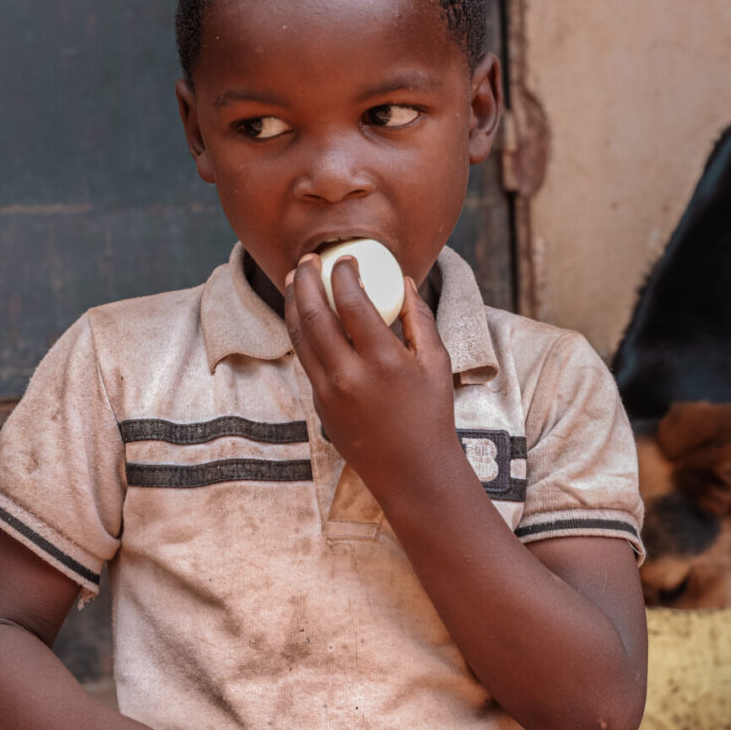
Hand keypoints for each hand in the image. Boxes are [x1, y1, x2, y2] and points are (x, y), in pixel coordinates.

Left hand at [284, 254, 462, 503]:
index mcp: (384, 361)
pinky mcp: (319, 403)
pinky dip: (301, 331)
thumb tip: (405, 281)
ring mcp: (329, 391)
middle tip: (309, 259)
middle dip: (308, 280)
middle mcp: (350, 375)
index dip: (345, 274)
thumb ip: (420, 319)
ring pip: (300, 336)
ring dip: (295, 302)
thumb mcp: (435, 364)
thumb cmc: (430, 414)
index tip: (346, 259)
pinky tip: (305, 314)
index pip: (353, 303)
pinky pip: (305, 358)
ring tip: (298, 278)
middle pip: (315, 314)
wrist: (411, 470)